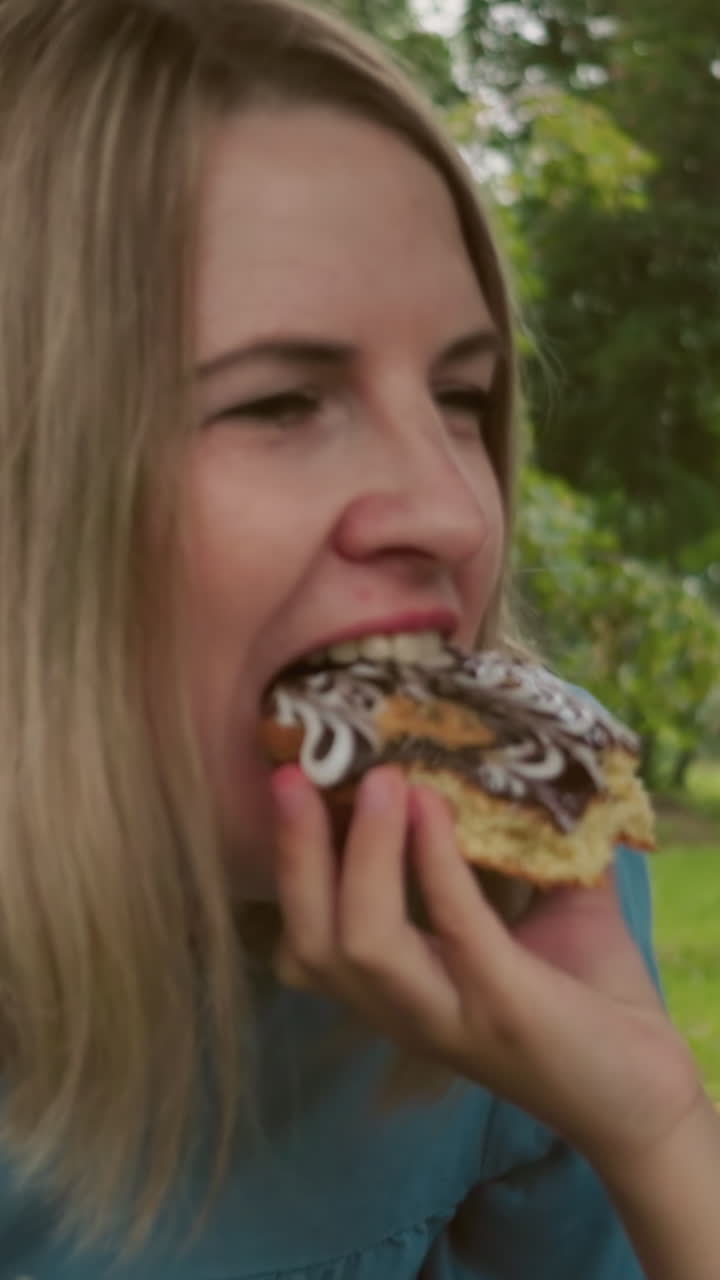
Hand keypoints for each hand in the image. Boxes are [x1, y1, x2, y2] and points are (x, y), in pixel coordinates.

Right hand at [271, 763, 703, 1175]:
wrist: (651, 1094)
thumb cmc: (591, 999)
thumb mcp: (540, 910)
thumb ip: (515, 845)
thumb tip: (507, 757)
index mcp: (398, 987)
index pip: (310, 939)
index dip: (290, 866)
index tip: (292, 783)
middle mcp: (404, 1010)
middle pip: (311, 945)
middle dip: (294, 857)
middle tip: (293, 777)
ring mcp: (449, 1016)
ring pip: (362, 945)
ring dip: (362, 854)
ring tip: (379, 778)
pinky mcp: (504, 1010)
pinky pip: (453, 929)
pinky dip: (434, 863)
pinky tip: (431, 806)